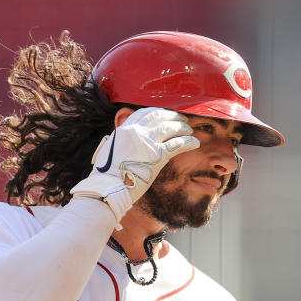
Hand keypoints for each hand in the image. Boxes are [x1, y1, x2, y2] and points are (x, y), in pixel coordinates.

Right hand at [69, 107, 198, 222]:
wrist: (107, 187)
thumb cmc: (107, 175)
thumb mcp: (109, 150)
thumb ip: (121, 141)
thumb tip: (126, 141)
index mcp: (124, 129)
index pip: (144, 113)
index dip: (158, 112)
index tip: (165, 114)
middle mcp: (136, 132)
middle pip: (159, 116)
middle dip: (172, 116)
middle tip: (181, 119)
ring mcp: (147, 143)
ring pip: (170, 128)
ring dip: (182, 127)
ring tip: (189, 130)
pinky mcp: (157, 156)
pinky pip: (177, 144)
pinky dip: (188, 141)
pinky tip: (194, 142)